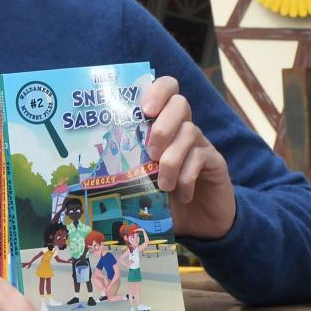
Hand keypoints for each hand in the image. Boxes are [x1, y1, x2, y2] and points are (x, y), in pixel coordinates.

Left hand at [142, 76, 235, 239]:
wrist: (200, 222)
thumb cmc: (165, 197)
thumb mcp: (142, 179)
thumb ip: (128, 165)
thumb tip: (95, 163)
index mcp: (165, 124)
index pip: (166, 88)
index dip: (157, 91)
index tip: (144, 110)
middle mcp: (184, 128)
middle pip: (180, 103)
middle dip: (162, 125)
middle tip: (151, 152)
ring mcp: (202, 144)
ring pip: (190, 131)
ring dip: (171, 159)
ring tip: (163, 184)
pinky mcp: (215, 162)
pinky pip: (201, 157)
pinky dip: (187, 175)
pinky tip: (181, 194)